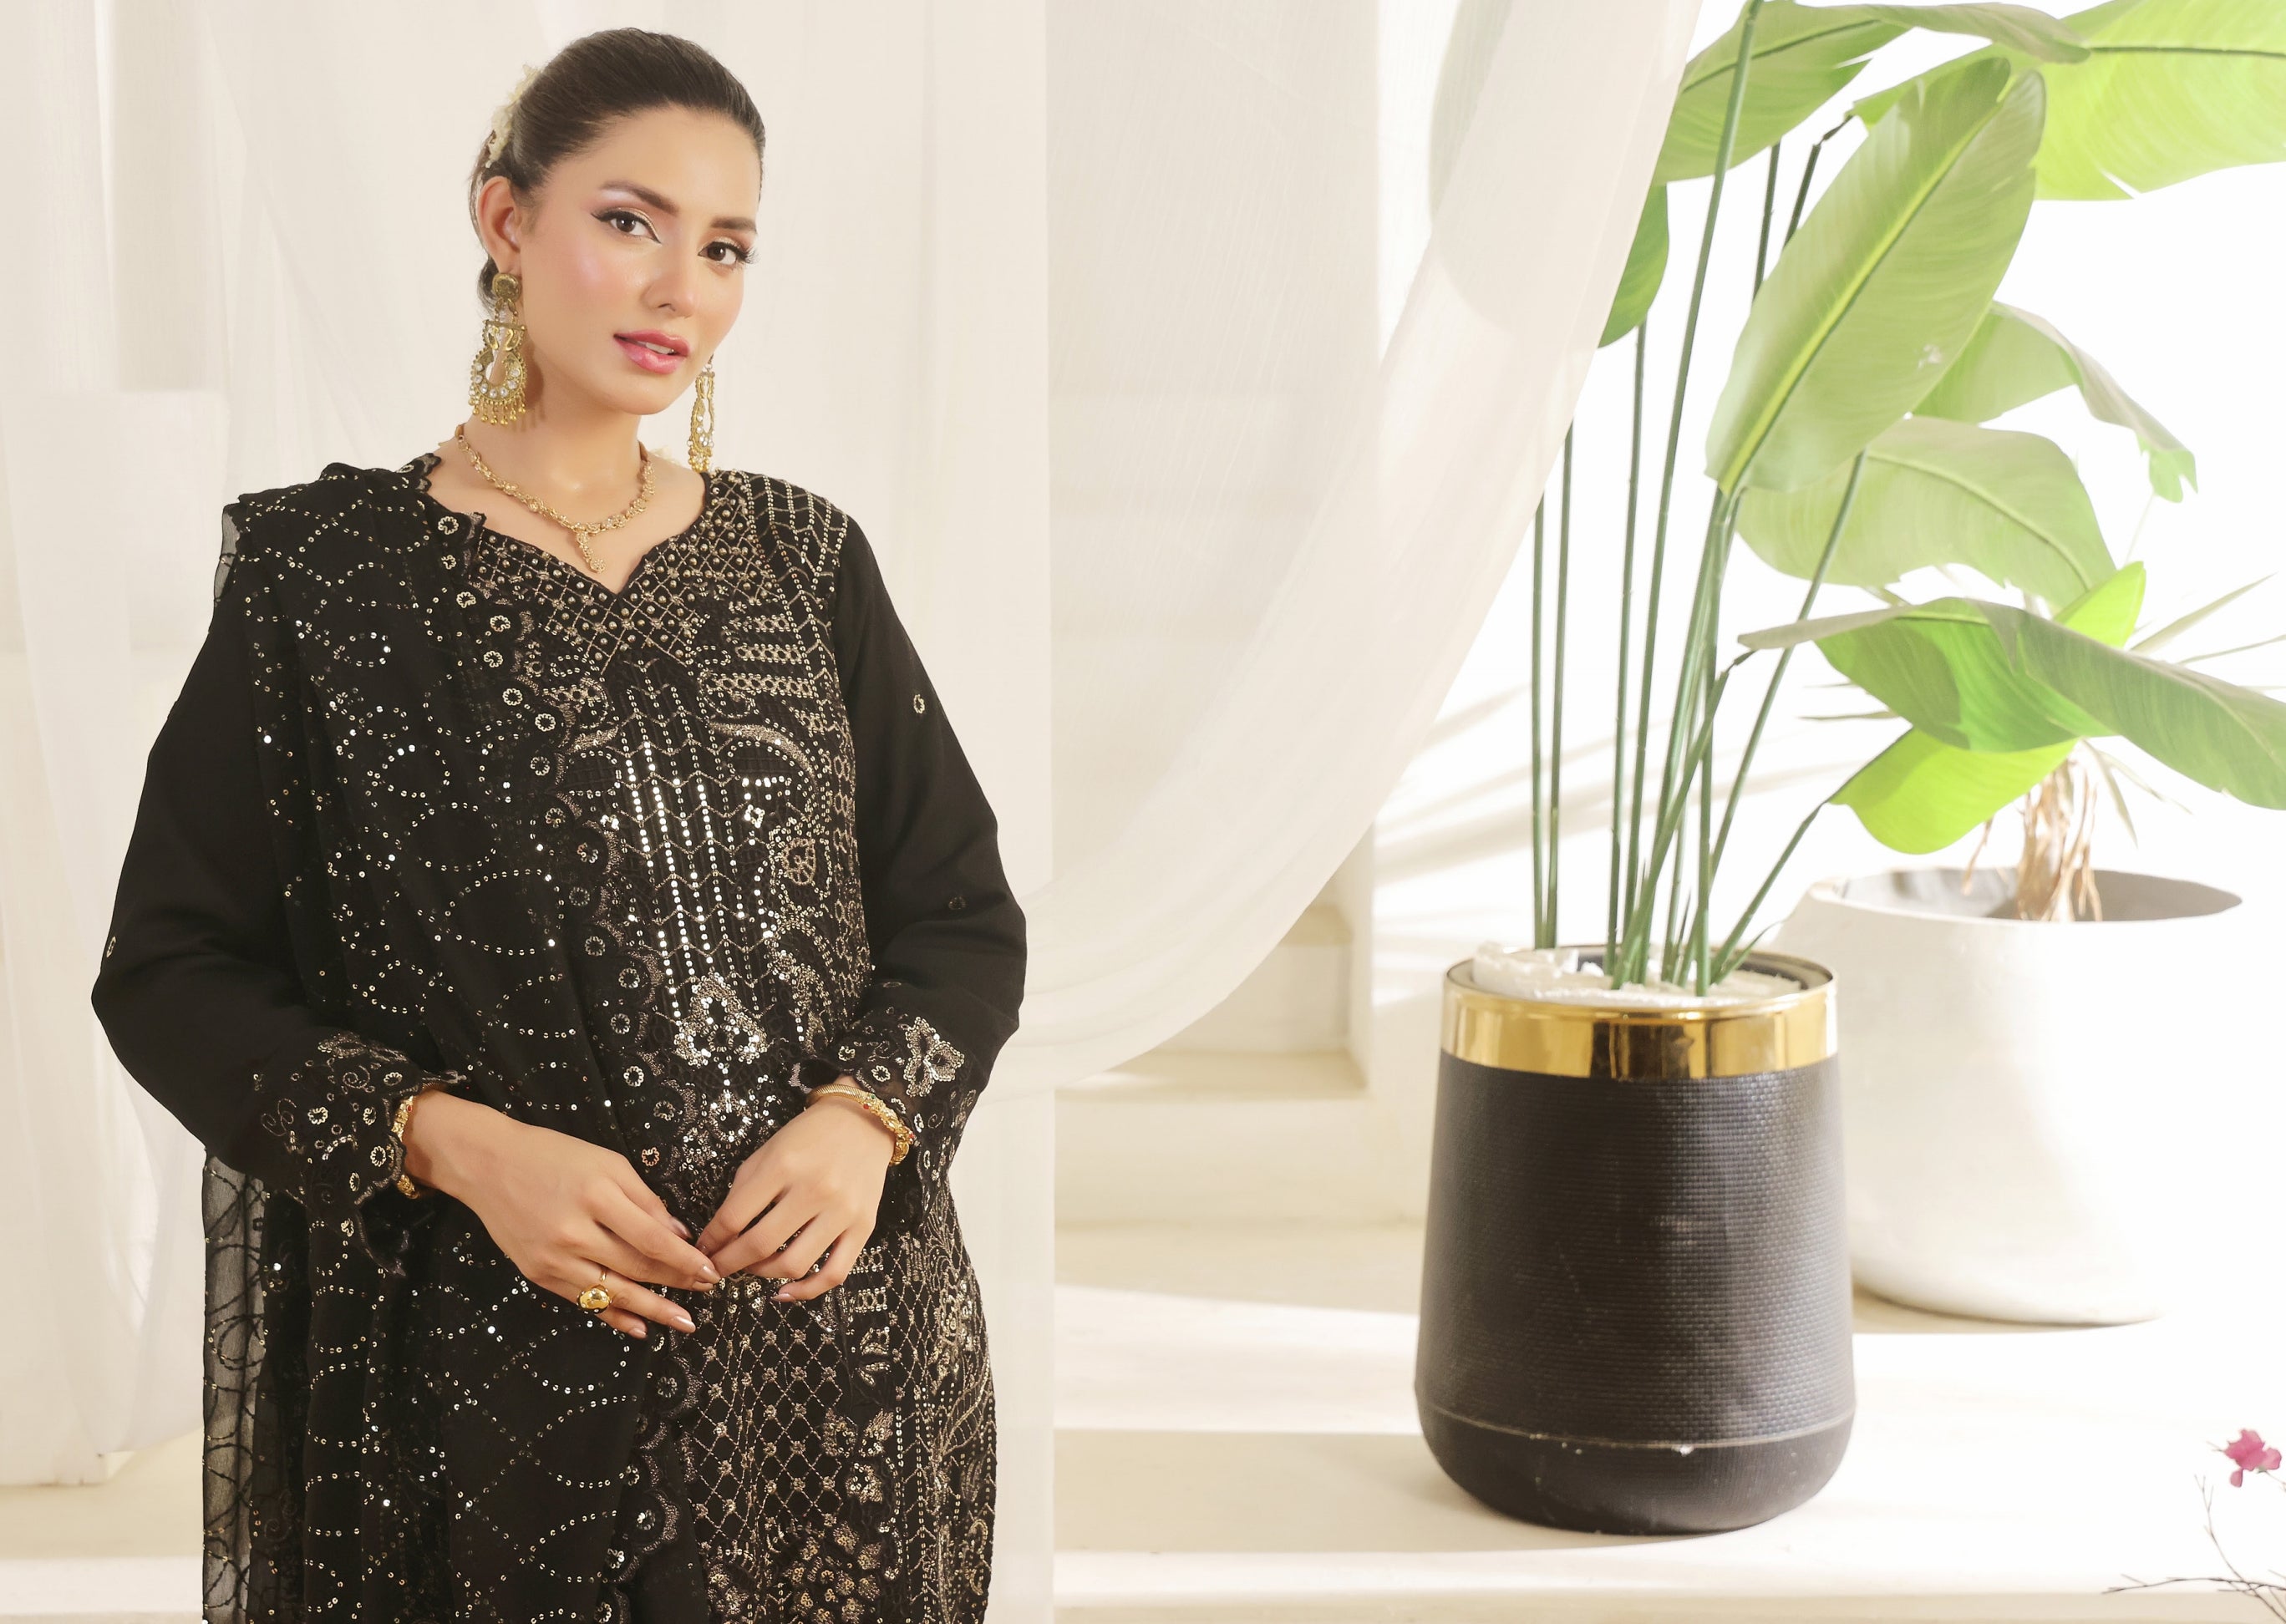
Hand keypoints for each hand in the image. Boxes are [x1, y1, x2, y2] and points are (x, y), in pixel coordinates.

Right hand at [401, 1090, 719, 1338]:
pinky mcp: (539, 1274)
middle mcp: (574, 1233)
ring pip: (613, 1292)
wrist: (488, 1165)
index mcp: (596, 1197)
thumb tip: (679, 1235)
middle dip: (676, 1283)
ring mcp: (554, 1259)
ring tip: (683, 1321)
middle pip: (636, 1268)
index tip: (711, 1271)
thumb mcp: (607, 1163)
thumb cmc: (554, 1156)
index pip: (652, 1239)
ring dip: (652, 1310)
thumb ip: (645, 1200)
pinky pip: (584, 1301)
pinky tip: (639, 1327)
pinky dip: (613, 1315)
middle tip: (707, 1292)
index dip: (685, 1260)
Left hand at [695, 1080, 896, 1301]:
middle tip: (716, 1268)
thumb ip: (743, 1192)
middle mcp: (815, 1189)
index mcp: (784, 1165)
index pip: (735, 1217)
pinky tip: (784, 1291)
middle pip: (760, 1244)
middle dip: (728, 1263)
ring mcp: (842, 1211)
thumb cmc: (808, 1137)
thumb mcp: (767, 1153)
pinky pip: (834, 1273)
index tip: (703, 1249)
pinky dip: (806, 1291)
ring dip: (762, 1274)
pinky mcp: (864, 1227)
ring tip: (751, 1268)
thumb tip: (719, 1236)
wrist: (862, 1123)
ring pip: (794, 1264)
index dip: (712, 1240)